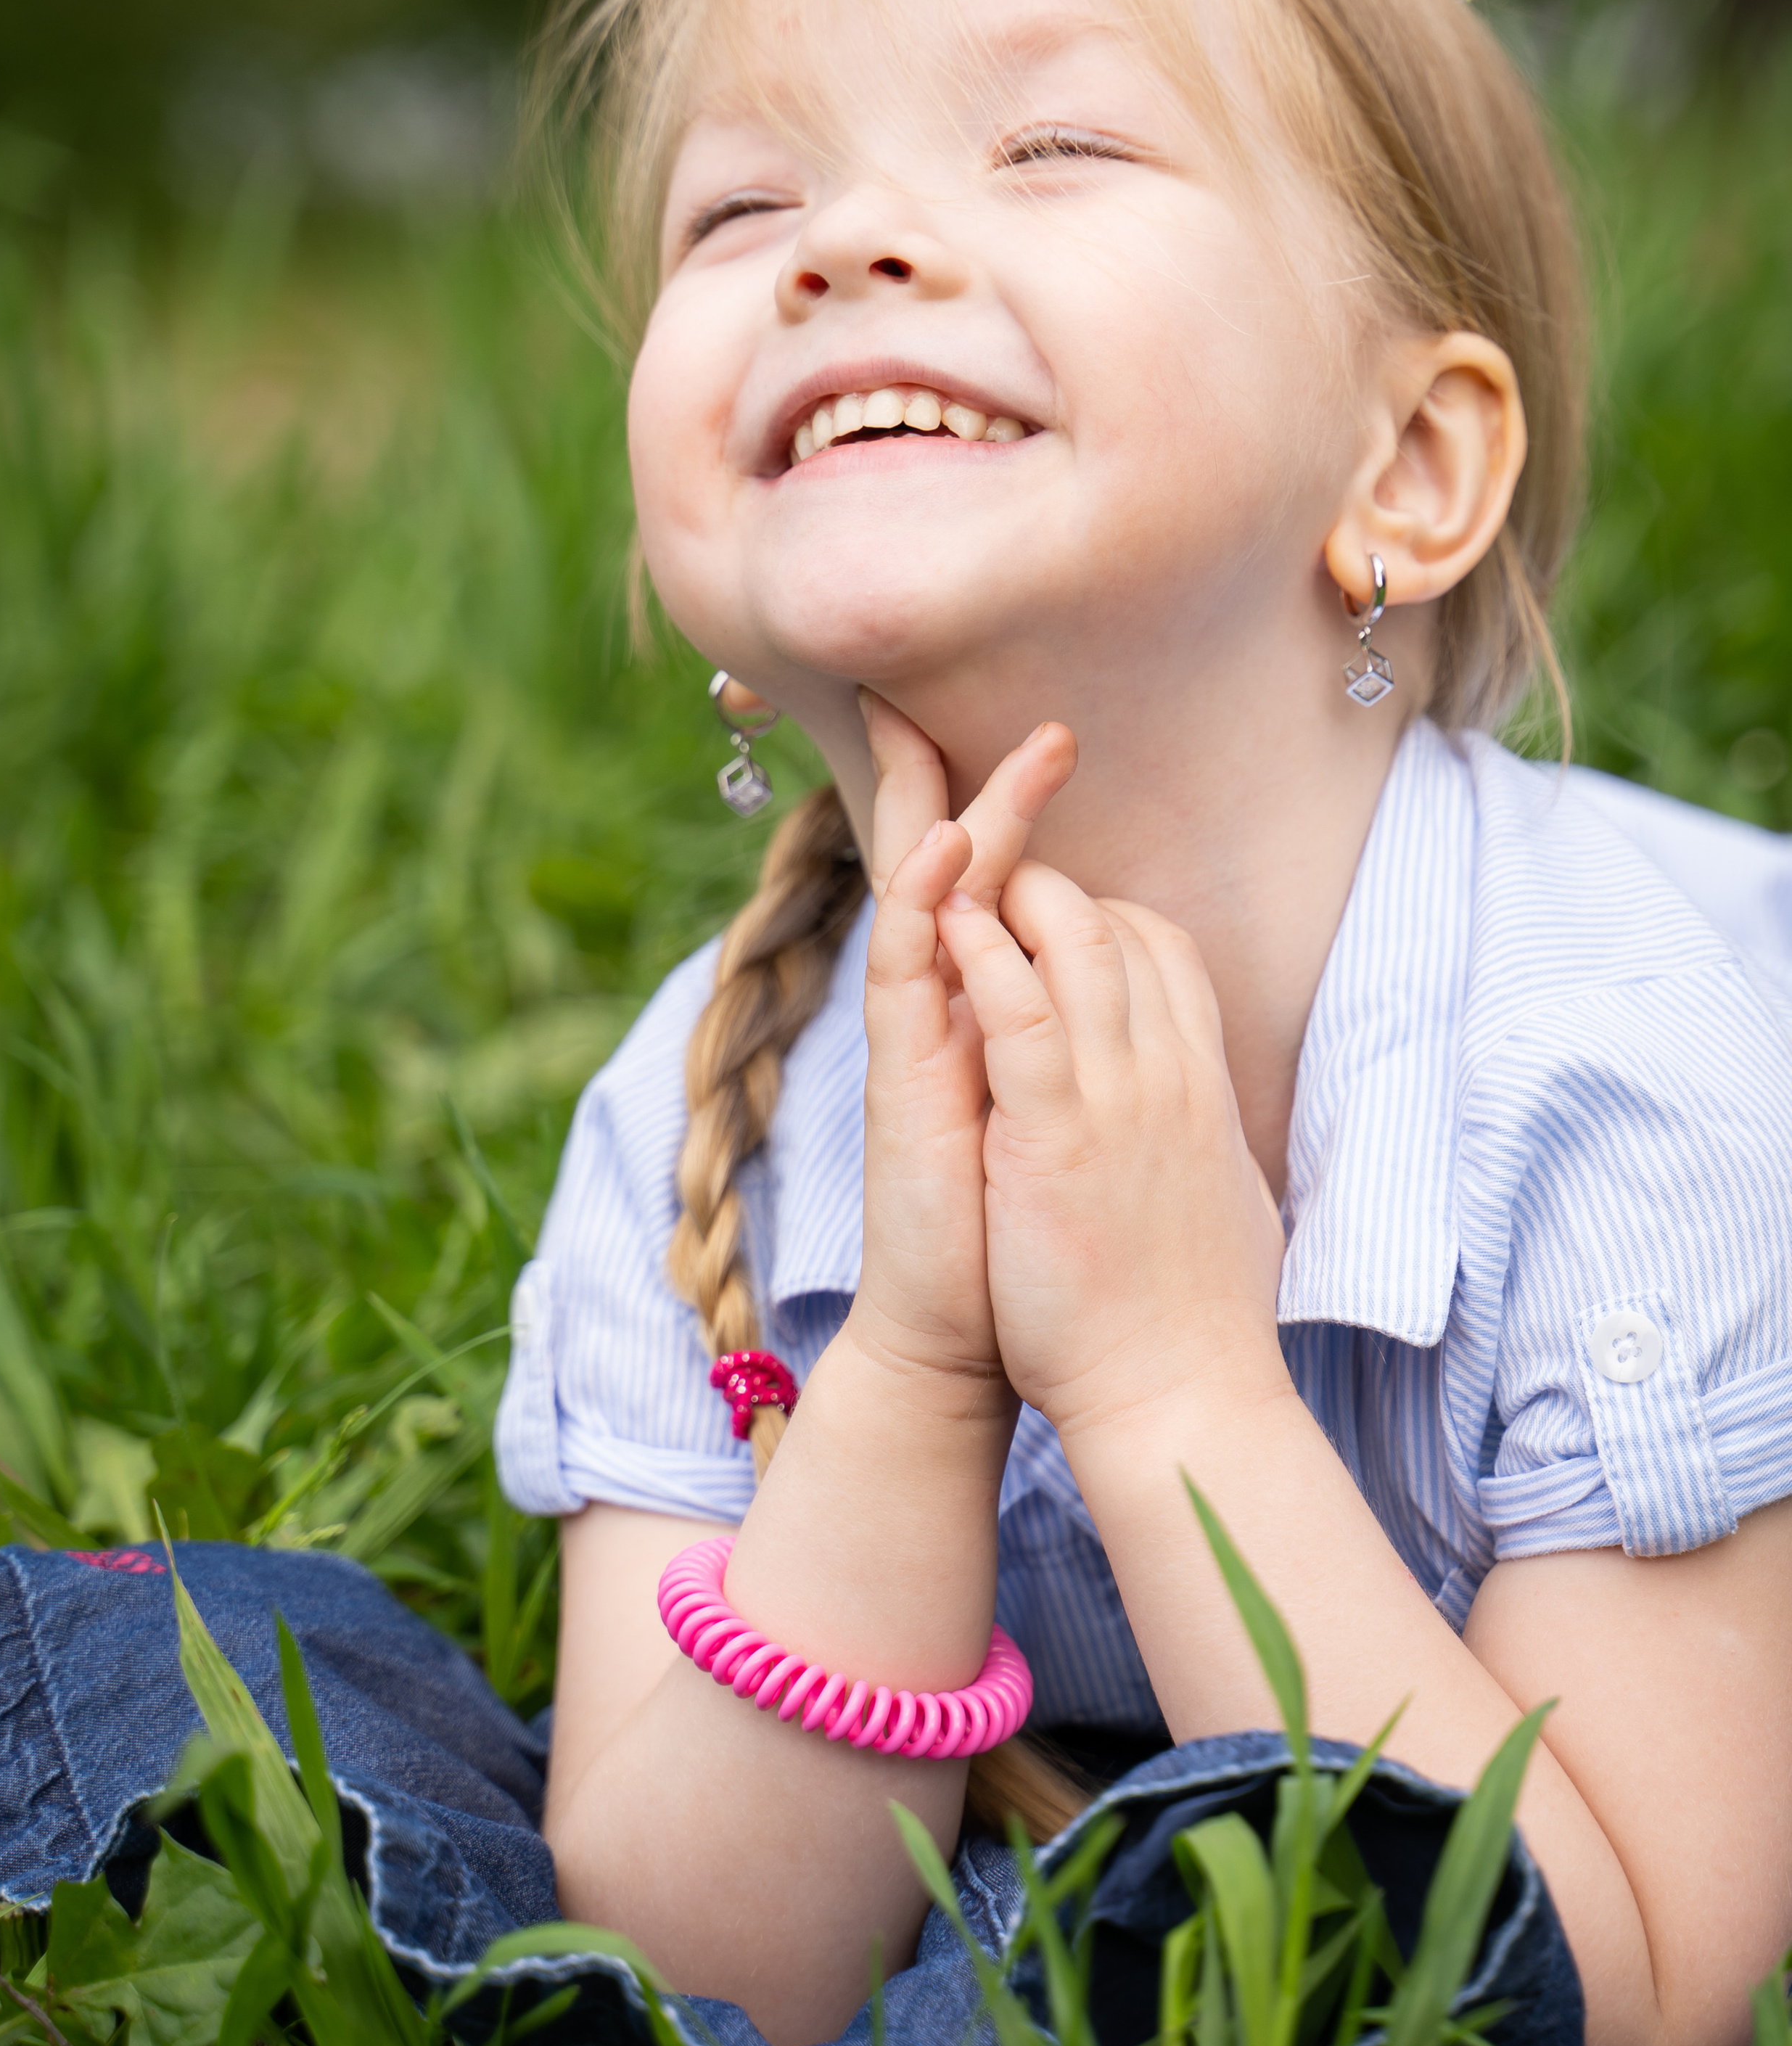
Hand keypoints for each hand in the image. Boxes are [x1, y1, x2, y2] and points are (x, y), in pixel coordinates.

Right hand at [847, 701, 1075, 1396]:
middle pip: (956, 865)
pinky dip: (924, 901)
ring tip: (961, 738)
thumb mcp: (1084, 1120)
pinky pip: (906, 966)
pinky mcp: (900, 1074)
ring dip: (948, 810)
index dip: (1016, 812)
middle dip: (974, 781)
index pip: (1005, 886)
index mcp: (998, 1012)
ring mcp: (920, 1036)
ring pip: (927, 895)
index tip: (1045, 739)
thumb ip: (1097, 1053)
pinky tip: (945, 849)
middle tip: (1012, 709)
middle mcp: (953, 1010)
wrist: (974, 1336)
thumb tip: (1144, 1005)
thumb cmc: (1036, 1238)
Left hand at [935, 859, 1286, 1438]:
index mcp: (1204, 1085)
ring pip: (1074, 942)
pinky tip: (947, 923)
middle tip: (991, 887)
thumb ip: (1205, 1143)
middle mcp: (1171, 1072)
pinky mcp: (1058, 1132)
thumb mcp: (1222, 1199)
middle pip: (1118, 925)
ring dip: (1012, 898)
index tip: (1050, 921)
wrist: (1180, 1398)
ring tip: (958, 878)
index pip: (1165, 951)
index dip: (1103, 915)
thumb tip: (1210, 1127)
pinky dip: (984, 955)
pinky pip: (1021, 1011)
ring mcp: (1120, 1096)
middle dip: (1049, 888)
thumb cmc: (1195, 1320)